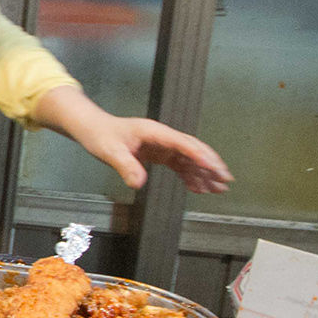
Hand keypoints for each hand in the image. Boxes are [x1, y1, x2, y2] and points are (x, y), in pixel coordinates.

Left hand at [33, 87, 231, 193]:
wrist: (92, 129)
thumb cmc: (100, 135)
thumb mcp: (109, 151)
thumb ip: (125, 166)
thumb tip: (139, 183)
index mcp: (155, 132)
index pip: (183, 143)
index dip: (199, 155)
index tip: (213, 167)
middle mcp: (162, 137)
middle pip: (193, 149)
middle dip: (211, 164)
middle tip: (226, 179)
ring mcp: (162, 146)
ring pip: (189, 159)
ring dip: (204, 173)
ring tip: (218, 188)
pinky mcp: (158, 154)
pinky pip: (179, 165)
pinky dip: (190, 176)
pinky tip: (198, 188)